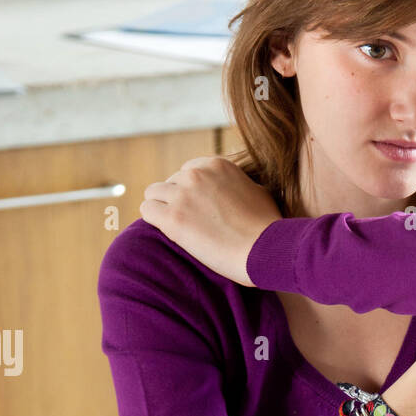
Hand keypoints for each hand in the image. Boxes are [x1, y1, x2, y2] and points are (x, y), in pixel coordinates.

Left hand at [140, 156, 282, 286]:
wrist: (266, 250)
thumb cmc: (268, 228)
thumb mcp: (258, 192)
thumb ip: (240, 184)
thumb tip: (238, 188)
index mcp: (216, 165)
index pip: (187, 172)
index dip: (191, 193)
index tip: (200, 210)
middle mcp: (196, 174)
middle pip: (170, 183)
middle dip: (177, 202)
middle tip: (192, 224)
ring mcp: (183, 195)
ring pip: (153, 194)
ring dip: (162, 209)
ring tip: (179, 228)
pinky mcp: (173, 218)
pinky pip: (147, 210)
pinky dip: (154, 221)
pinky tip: (170, 233)